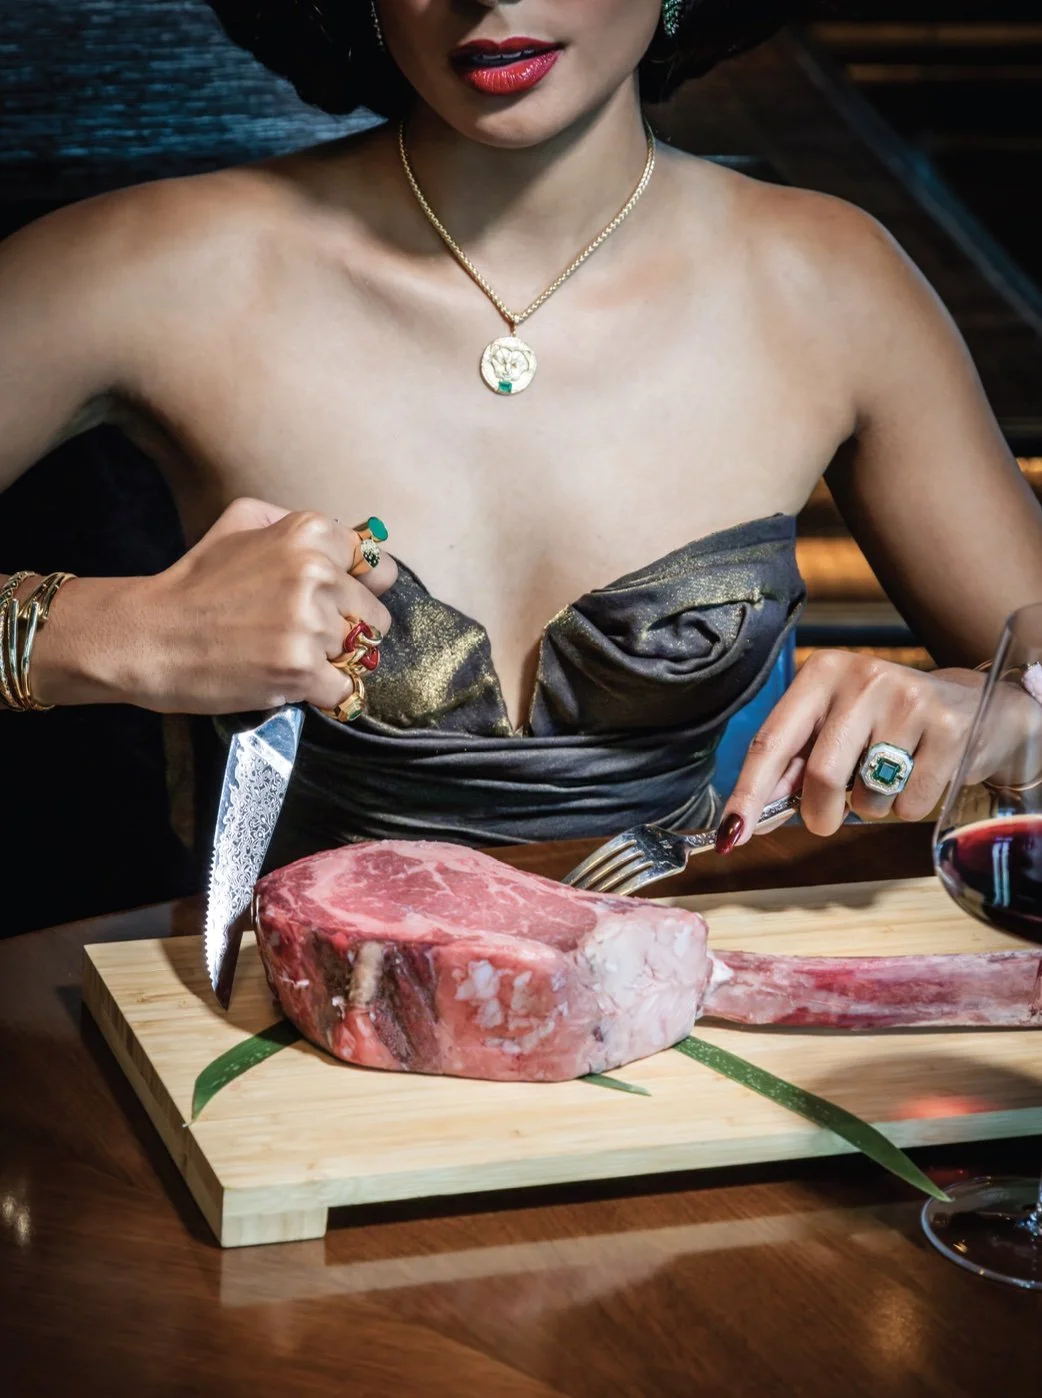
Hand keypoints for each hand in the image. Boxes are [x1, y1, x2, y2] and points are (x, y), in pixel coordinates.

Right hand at [122, 498, 396, 713]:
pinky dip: (323, 693)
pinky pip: (343, 690)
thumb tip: (352, 541)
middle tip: (303, 635)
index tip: (336, 603)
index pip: (377, 569)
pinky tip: (293, 682)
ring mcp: (310, 623)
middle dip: (347, 630)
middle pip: (375, 617)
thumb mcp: (241, 521)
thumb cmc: (196, 582)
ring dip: (330, 662)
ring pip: (359, 655)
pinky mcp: (300, 669)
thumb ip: (298, 523)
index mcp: (308, 533)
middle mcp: (316, 573)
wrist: (150, 637)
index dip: (359, 591)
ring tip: (287, 656)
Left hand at [716, 652, 989, 847]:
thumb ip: (792, 768)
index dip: (748, 792)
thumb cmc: (886, 725)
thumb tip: (749, 818)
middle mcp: (862, 678)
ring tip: (887, 779)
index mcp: (821, 674)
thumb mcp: (835, 730)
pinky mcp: (947, 729)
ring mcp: (907, 700)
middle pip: (819, 774)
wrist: (973, 707)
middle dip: (819, 814)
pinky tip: (920, 776)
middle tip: (827, 820)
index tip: (731, 834)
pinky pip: (909, 803)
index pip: (771, 741)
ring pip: (867, 794)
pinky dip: (907, 808)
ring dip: (870, 807)